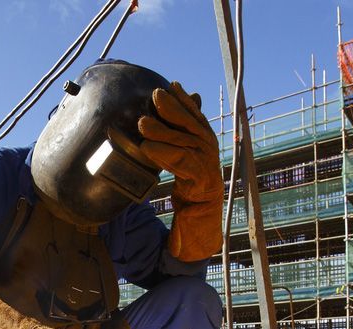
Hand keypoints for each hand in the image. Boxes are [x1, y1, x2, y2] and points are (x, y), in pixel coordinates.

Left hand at [138, 81, 223, 261]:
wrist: (201, 218)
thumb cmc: (188, 188)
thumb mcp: (181, 161)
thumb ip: (175, 142)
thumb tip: (160, 123)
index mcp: (206, 142)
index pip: (196, 116)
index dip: (184, 100)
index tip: (171, 85)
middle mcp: (210, 150)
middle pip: (191, 125)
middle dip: (174, 108)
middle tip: (155, 95)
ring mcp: (208, 165)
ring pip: (184, 143)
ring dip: (163, 131)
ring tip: (143, 123)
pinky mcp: (201, 182)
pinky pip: (181, 164)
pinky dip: (164, 154)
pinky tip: (148, 147)